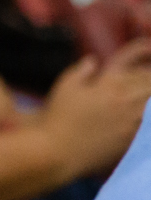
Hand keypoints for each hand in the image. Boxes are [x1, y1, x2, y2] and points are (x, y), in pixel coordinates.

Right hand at [42, 53, 150, 178]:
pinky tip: (143, 114)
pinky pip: (149, 120)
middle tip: (144, 76)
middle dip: (148, 74)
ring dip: (148, 93)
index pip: (130, 57)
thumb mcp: (64, 87)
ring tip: (141, 96)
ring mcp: (134, 118)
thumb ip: (81, 71)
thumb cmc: (57, 118)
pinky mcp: (135, 137)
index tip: (148, 47)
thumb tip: (93, 61)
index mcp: (108, 81)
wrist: (58, 152)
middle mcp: (125, 97)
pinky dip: (148, 114)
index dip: (142, 49)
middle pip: (149, 78)